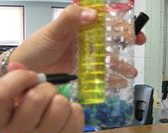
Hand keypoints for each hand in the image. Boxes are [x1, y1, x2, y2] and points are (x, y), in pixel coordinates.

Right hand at [0, 63, 83, 132]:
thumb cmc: (32, 127)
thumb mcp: (19, 108)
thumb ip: (17, 86)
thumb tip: (16, 64)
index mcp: (1, 122)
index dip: (18, 79)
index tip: (32, 76)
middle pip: (37, 96)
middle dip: (47, 88)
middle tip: (48, 94)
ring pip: (61, 103)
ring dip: (61, 100)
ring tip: (57, 108)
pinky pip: (76, 110)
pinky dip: (74, 109)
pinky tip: (67, 119)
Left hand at [10, 5, 145, 87]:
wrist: (29, 69)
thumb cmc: (37, 47)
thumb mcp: (53, 30)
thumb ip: (71, 18)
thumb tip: (93, 15)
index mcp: (80, 27)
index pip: (104, 22)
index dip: (120, 24)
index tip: (131, 29)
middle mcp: (85, 42)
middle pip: (110, 41)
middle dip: (125, 44)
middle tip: (138, 45)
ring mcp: (85, 58)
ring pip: (107, 60)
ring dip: (120, 65)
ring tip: (131, 72)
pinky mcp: (82, 72)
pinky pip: (99, 75)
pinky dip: (109, 79)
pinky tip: (118, 82)